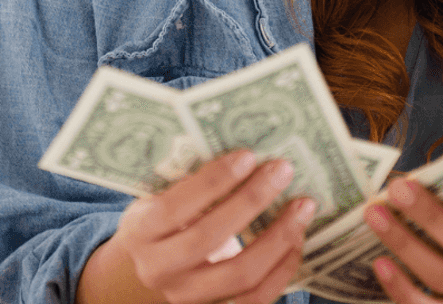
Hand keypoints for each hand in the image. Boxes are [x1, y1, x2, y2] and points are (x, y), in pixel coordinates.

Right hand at [111, 150, 317, 303]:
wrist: (144, 273)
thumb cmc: (158, 223)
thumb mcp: (154, 200)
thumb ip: (184, 182)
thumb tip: (243, 153)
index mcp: (141, 232)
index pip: (175, 207)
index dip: (212, 182)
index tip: (247, 156)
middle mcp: (159, 269)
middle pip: (209, 238)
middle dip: (251, 201)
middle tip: (282, 171)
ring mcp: (187, 296)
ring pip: (239, 275)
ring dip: (278, 238)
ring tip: (302, 207)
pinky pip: (256, 298)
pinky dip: (282, 269)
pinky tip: (297, 240)